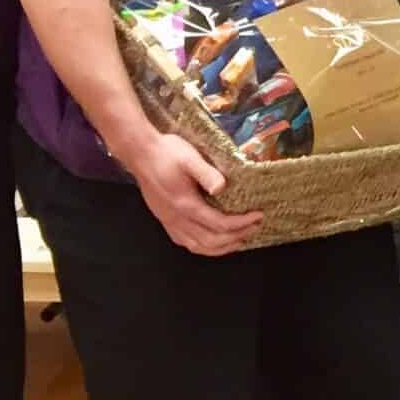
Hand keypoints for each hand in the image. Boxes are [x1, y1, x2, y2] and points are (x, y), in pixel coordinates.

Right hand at [117, 127, 262, 256]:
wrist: (140, 153)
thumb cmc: (167, 152)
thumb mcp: (190, 157)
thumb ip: (207, 173)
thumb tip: (222, 188)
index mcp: (186, 204)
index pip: (219, 224)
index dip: (242, 223)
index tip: (259, 216)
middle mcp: (177, 218)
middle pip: (211, 240)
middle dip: (236, 237)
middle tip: (255, 228)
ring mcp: (169, 221)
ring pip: (197, 246)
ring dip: (221, 247)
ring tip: (239, 240)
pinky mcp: (165, 220)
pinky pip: (185, 242)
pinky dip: (203, 246)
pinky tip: (212, 242)